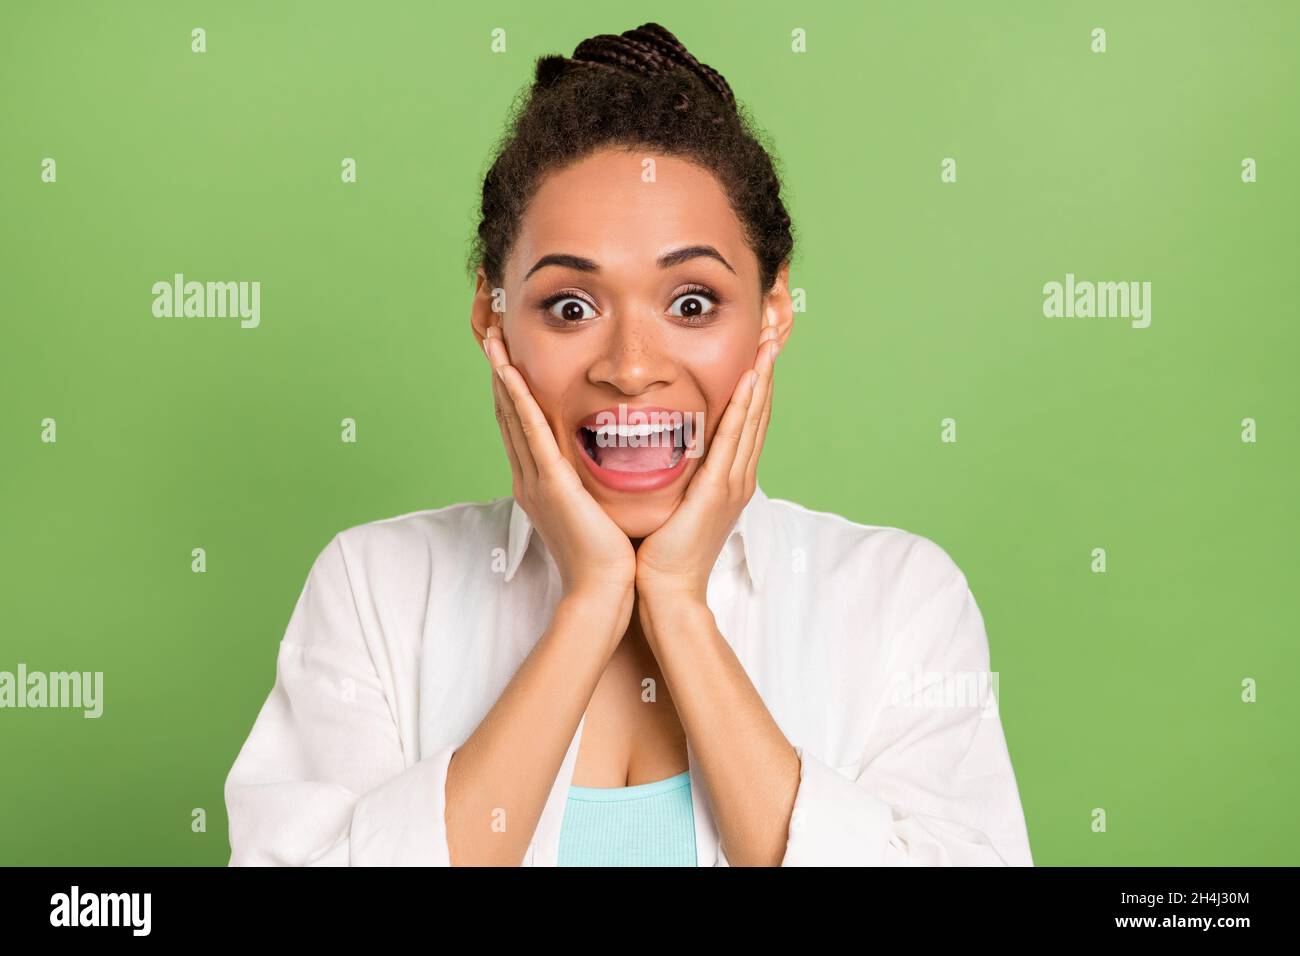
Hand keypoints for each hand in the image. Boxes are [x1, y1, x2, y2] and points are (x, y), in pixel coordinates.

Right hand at [482, 325, 636, 620]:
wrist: (604, 590)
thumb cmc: (609, 554)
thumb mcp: (596, 507)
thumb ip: (594, 480)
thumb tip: (608, 457)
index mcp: (541, 481)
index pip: (522, 424)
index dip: (512, 388)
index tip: (510, 354)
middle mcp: (530, 476)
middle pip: (508, 413)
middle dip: (500, 373)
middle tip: (491, 334)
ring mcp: (535, 479)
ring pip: (513, 417)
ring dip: (502, 375)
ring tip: (492, 340)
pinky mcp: (550, 484)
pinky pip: (530, 433)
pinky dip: (518, 401)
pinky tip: (510, 374)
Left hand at [635, 324, 779, 605]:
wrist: (664, 590)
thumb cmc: (660, 551)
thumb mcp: (672, 500)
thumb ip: (673, 472)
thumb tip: (659, 446)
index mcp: (727, 477)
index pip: (745, 420)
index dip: (755, 382)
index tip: (758, 347)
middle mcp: (737, 476)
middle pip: (758, 412)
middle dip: (766, 370)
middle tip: (775, 330)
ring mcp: (733, 482)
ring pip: (752, 419)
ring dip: (762, 377)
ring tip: (771, 341)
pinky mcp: (719, 490)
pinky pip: (734, 439)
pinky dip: (745, 408)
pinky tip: (751, 380)